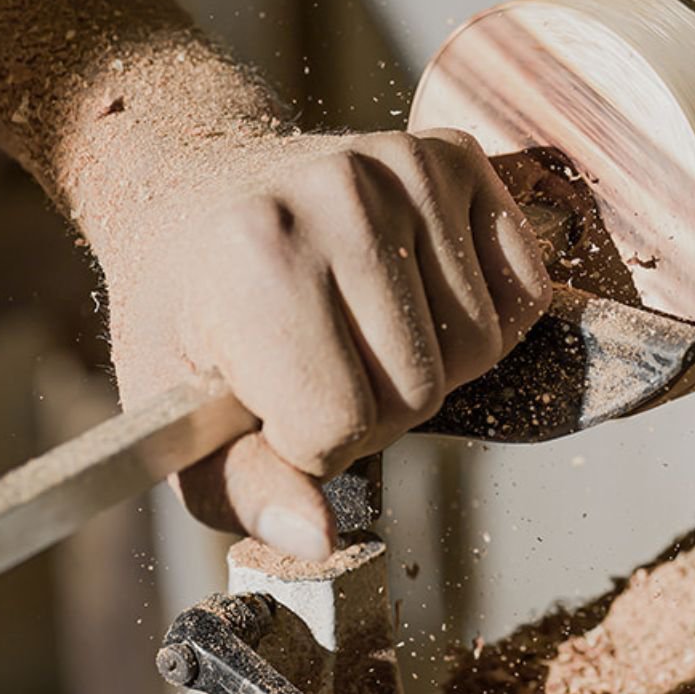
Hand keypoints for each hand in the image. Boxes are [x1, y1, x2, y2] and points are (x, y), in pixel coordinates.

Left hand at [85, 121, 550, 556]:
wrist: (191, 187)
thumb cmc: (186, 304)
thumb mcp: (173, 408)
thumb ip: (241, 488)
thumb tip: (320, 539)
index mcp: (257, 255)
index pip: (339, 422)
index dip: (306, 445)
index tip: (269, 405)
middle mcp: (341, 194)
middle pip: (421, 390)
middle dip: (372, 410)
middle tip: (315, 366)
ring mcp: (406, 166)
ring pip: (480, 347)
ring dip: (428, 366)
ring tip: (357, 329)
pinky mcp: (455, 154)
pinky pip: (522, 292)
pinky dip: (482, 319)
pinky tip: (413, 297)